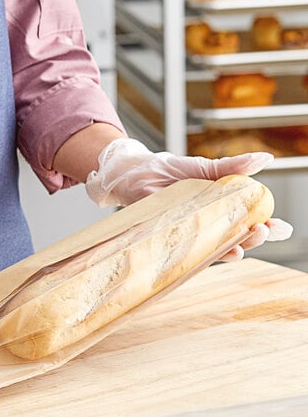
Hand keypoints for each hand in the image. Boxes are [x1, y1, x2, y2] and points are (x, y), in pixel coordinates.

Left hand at [85, 138, 292, 260]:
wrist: (136, 174)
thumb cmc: (171, 171)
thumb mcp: (204, 168)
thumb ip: (232, 167)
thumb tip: (266, 159)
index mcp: (224, 207)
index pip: (251, 221)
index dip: (268, 226)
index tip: (280, 227)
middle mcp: (211, 225)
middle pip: (238, 238)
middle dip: (254, 239)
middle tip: (260, 231)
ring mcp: (192, 234)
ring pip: (216, 249)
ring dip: (230, 251)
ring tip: (240, 248)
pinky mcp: (171, 240)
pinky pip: (187, 253)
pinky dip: (199, 256)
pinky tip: (209, 255)